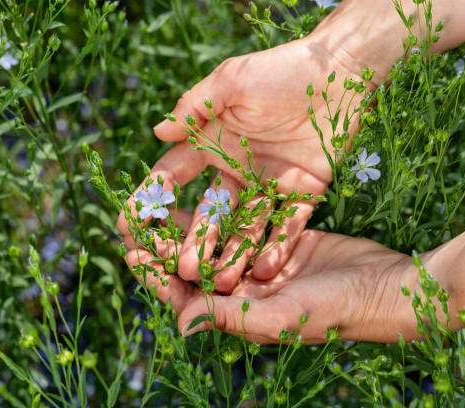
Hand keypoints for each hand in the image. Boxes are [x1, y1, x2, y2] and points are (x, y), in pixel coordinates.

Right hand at [118, 35, 367, 292]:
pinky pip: (289, 223)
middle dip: (196, 240)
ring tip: (221, 281)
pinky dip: (278, 246)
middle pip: (212, 211)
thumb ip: (195, 107)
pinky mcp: (303, 192)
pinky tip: (265, 270)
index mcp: (214, 144)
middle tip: (182, 268)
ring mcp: (270, 184)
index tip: (126, 222)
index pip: (175, 175)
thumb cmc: (280, 69)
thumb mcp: (232, 81)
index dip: (152, 198)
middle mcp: (238, 170)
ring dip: (235, 253)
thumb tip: (157, 133)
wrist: (338, 71)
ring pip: (248, 226)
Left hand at [127, 229, 416, 343]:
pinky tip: (201, 190)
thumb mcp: (279, 316)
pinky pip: (239, 224)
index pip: (183, 296)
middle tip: (132, 220)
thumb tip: (180, 321)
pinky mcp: (274, 240)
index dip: (154, 275)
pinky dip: (220, 211)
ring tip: (158, 200)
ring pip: (211, 242)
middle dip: (161, 245)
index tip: (130, 251)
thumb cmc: (332, 311)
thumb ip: (229, 317)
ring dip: (184, 224)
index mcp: (234, 314)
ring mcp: (256, 264)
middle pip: (191, 266)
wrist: (380, 287)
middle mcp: (240, 290)